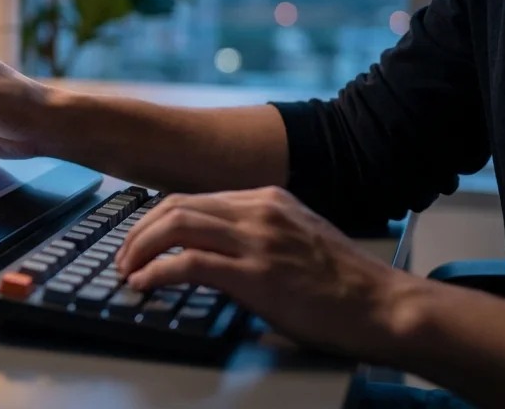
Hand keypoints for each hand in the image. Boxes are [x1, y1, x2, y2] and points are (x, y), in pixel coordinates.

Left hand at [113, 186, 408, 357]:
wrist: (382, 306)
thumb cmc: (343, 284)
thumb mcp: (296, 239)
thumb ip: (256, 233)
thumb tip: (213, 248)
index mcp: (267, 199)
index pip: (194, 198)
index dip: (157, 220)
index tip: (139, 241)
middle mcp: (259, 210)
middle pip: (176, 206)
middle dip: (139, 232)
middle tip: (123, 257)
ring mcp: (257, 239)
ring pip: (176, 226)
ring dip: (140, 248)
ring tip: (127, 270)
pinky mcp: (255, 273)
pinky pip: (189, 263)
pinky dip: (157, 272)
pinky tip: (145, 284)